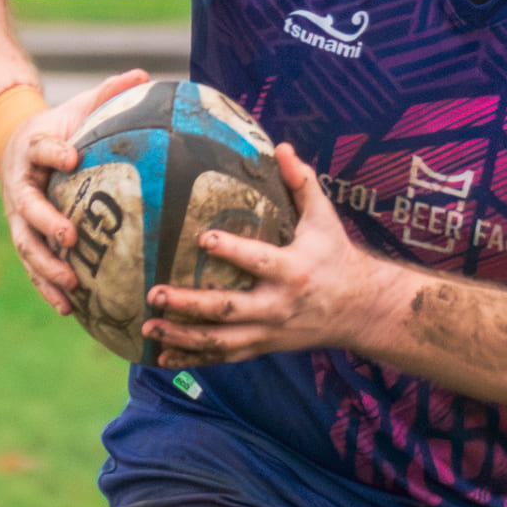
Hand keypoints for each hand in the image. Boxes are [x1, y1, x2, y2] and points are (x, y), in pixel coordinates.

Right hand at [0, 68, 151, 313]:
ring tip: (71, 287)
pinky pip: (33, 266)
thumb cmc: (61, 126)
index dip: (54, 152)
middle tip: (70, 238)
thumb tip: (143, 74)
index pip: (42, 148)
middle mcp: (20, 186)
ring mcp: (18, 216)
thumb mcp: (80, 106)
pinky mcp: (24, 236)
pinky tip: (68, 309)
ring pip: (25, 246)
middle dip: (47, 224)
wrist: (17, 145)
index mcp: (33, 150)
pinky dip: (46, 287)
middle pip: (26, 209)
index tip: (72, 155)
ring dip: (45, 268)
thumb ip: (108, 93)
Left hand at [145, 144, 389, 367]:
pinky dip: (192, 358)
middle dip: (189, 304)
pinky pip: (223, 357)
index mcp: (293, 269)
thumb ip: (302, 183)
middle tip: (154, 293)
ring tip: (148, 326)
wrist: (359, 308)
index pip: (259, 260)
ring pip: (219, 340)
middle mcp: (277, 305)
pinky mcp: (262, 346)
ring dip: (182, 336)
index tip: (202, 238)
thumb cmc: (335, 255)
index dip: (231, 251)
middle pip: (227, 308)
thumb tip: (280, 147)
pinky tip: (162, 355)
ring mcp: (268, 331)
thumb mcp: (323, 218)